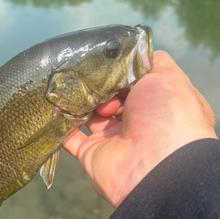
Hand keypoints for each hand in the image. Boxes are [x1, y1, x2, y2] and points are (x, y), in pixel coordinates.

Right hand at [63, 51, 216, 207]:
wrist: (156, 165)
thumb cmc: (166, 115)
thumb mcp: (168, 76)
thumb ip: (152, 61)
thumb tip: (135, 52)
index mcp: (155, 104)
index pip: (132, 82)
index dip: (119, 71)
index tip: (103, 61)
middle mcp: (135, 121)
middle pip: (109, 96)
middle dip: (97, 85)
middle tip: (86, 77)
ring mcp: (112, 139)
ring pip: (88, 114)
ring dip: (78, 100)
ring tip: (68, 86)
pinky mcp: (91, 154)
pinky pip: (70, 137)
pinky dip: (60, 123)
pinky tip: (51, 106)